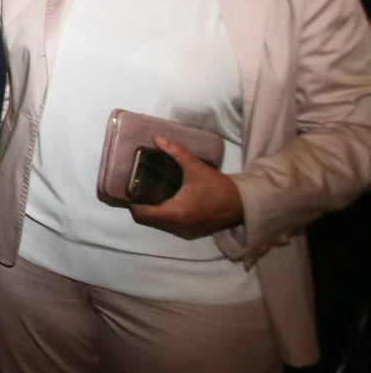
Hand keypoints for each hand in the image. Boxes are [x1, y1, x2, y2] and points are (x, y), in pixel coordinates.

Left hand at [129, 136, 243, 239]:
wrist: (242, 204)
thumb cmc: (218, 187)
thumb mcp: (196, 167)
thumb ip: (176, 152)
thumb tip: (158, 139)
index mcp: (176, 213)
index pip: (142, 214)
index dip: (132, 202)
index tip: (131, 189)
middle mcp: (178, 226)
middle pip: (146, 220)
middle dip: (140, 206)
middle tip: (138, 190)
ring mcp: (184, 232)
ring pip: (157, 225)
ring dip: (151, 213)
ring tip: (149, 195)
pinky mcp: (191, 233)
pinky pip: (169, 227)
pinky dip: (163, 217)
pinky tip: (165, 203)